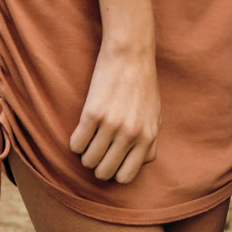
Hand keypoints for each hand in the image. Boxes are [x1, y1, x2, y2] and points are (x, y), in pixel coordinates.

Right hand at [70, 46, 160, 183]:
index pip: (126, 177)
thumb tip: (143, 163)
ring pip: (87, 161)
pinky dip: (75, 142)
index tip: (110, 160)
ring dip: (85, 154)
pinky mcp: (92, 114)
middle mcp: (130, 134)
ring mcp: (111, 125)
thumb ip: (151, 141)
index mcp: (147, 137)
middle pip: (103, 173)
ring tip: (90, 138)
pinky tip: (82, 130)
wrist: (130, 54)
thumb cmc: (143, 85)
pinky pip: (76, 144)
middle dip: (97, 165)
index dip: (115, 172)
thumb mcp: (156, 115)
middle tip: (97, 149)